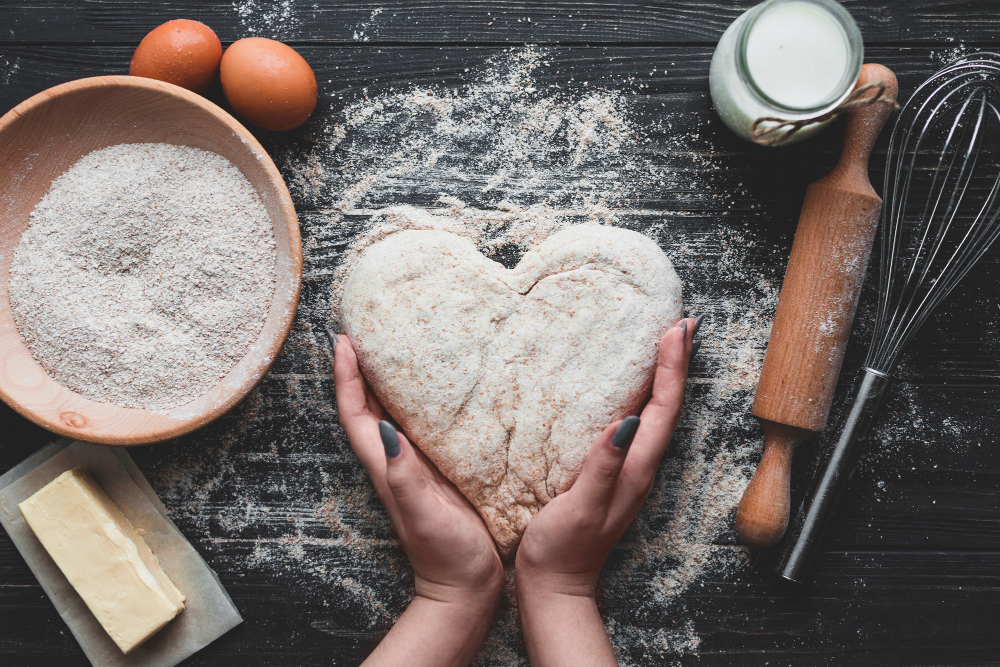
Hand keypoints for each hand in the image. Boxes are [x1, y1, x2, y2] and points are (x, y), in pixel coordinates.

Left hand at [331, 331, 503, 666]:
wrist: (466, 587)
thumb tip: (387, 431)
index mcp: (387, 466)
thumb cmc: (446, 555)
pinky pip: (424, 425)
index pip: (356, 414)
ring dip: (389, 380)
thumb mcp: (424, 516)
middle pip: (369, 405)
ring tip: (398, 345)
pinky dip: (422, 401)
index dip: (346, 377)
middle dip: (363, 368)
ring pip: (394, 412)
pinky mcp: (440, 470)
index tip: (344, 340)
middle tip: (369, 329)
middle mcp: (397, 460)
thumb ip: (404, 477)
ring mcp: (417, 466)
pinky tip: (440, 387)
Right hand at [515, 318, 695, 665]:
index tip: (676, 329)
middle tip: (678, 324)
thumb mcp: (581, 506)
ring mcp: (626, 468)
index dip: (672, 366)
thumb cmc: (563, 548)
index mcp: (637, 467)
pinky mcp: (610, 471)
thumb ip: (604, 466)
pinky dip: (636, 395)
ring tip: (659, 343)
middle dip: (675, 361)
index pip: (664, 407)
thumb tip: (627, 422)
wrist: (555, 584)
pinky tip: (622, 387)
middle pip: (667, 404)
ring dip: (660, 376)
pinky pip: (633, 423)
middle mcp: (639, 464)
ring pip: (652, 412)